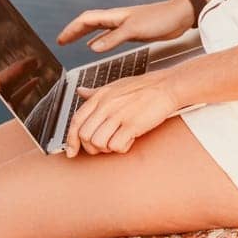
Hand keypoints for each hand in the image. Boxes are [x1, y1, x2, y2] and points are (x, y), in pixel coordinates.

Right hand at [56, 0, 196, 53]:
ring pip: (98, 29)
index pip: (86, 20)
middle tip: (61, 41)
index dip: (72, 29)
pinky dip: (99, 40)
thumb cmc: (160, 19)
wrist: (180, 16)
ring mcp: (124, 24)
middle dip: (74, 31)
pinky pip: (109, 36)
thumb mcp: (135, 29)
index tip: (61, 40)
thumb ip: (114, 38)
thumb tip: (92, 47)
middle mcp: (117, 18)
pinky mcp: (132, 31)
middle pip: (89, 23)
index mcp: (115, 16)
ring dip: (84, 35)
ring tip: (72, 42)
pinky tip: (97, 46)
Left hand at [64, 72, 180, 156]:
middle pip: (85, 136)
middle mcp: (106, 105)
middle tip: (103, 145)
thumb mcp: (115, 85)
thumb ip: (95, 92)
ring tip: (118, 141)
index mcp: (100, 96)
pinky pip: (116, 146)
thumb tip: (80, 91)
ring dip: (107, 148)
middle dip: (91, 147)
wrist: (166, 86)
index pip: (76, 121)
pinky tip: (129, 140)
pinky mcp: (132, 125)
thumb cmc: (143, 87)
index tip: (71, 151)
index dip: (70, 140)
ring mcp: (118, 115)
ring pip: (98, 143)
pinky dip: (121, 148)